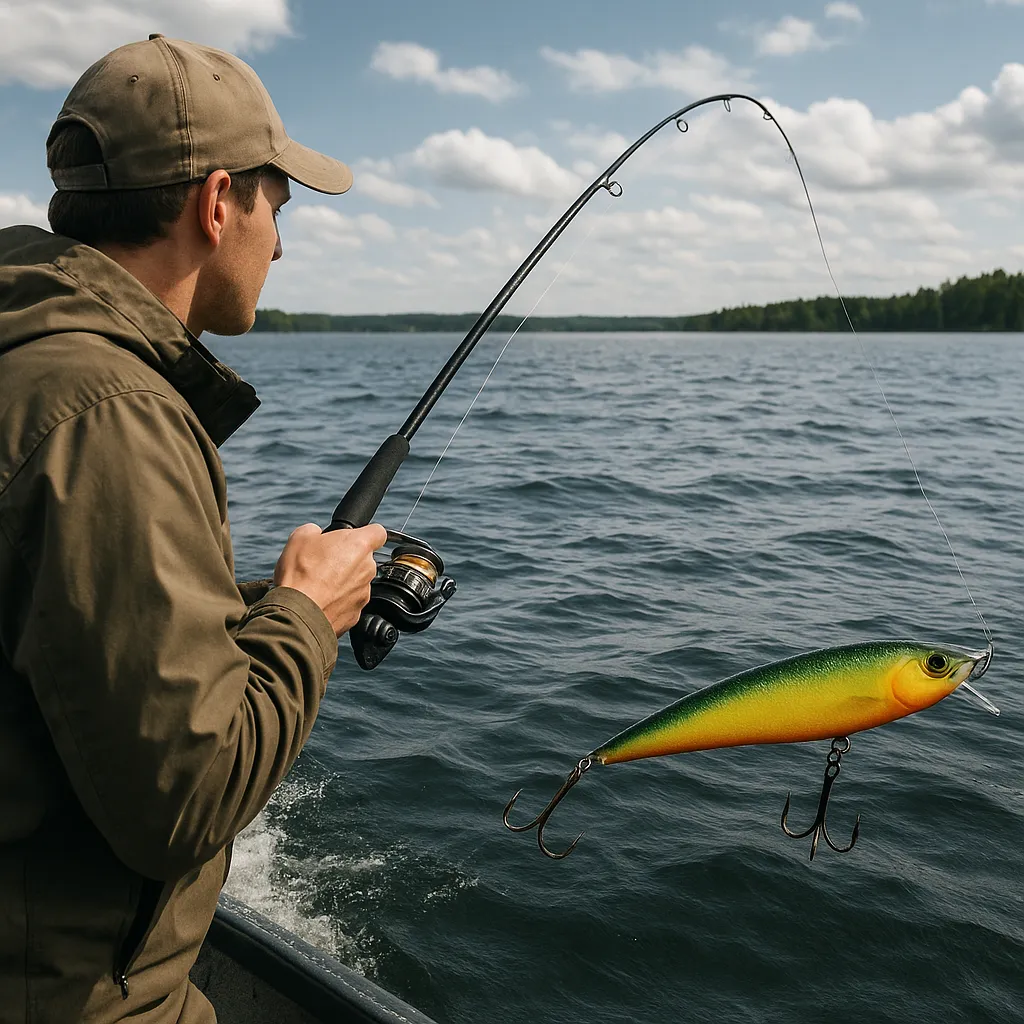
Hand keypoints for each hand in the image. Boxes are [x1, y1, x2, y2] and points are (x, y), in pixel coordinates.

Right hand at [273, 523, 387, 636]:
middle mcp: (367, 568)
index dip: (366, 533)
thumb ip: (315, 530)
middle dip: (348, 558)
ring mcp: (364, 592)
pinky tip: (320, 600)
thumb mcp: (300, 537)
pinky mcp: (356, 613)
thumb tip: (315, 534)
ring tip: (318, 584)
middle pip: (364, 558)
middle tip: (324, 562)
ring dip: (343, 581)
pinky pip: (350, 601)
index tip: (354, 537)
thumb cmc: (300, 574)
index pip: (378, 532)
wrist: (297, 613)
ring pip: (357, 581)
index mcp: (359, 545)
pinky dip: (338, 600)